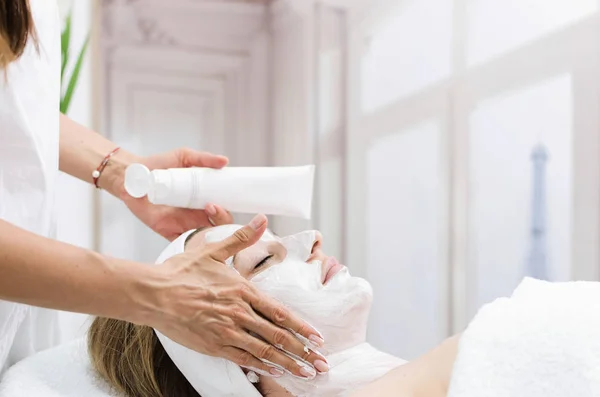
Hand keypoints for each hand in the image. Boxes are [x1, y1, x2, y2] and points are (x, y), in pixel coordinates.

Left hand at [121, 148, 233, 239]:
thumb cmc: (159, 164)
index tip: (224, 202)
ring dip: (210, 233)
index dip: (228, 211)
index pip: (224, 210)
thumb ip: (204, 158)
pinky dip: (193, 247)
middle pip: (219, 226)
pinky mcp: (170, 233)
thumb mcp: (183, 157)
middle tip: (211, 206)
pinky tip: (194, 240)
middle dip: (221, 220)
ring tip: (204, 219)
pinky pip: (185, 244)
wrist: (134, 176)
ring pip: (206, 237)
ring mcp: (185, 225)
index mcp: (204, 200)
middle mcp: (198, 215)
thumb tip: (225, 161)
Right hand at [150, 214, 327, 377]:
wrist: (152, 293)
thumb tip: (261, 219)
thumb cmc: (181, 273)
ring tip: (305, 372)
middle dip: (302, 351)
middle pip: (277, 336)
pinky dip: (260, 366)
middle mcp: (239, 313)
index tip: (318, 337)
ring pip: (263, 351)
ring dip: (288, 363)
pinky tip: (274, 372)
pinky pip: (242, 359)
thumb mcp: (213, 250)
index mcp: (242, 291)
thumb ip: (242, 238)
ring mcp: (226, 332)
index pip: (280, 312)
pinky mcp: (213, 345)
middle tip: (321, 362)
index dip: (301, 327)